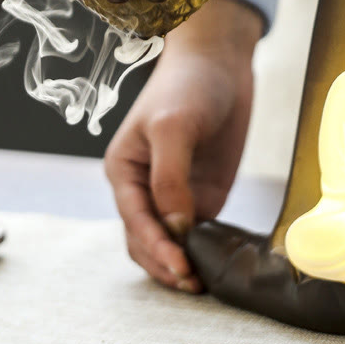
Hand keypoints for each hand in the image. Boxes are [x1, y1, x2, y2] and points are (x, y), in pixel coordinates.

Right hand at [104, 0, 261, 291]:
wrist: (220, 61)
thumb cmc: (187, 85)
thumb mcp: (172, 127)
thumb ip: (170, 178)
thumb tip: (176, 226)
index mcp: (124, 169)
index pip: (135, 220)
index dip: (156, 246)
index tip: (180, 265)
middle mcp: (144, 186)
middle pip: (147, 239)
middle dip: (166, 263)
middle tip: (193, 282)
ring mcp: (175, 191)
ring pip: (170, 241)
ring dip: (181, 263)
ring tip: (203, 282)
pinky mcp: (203, 191)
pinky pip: (199, 229)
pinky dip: (204, 248)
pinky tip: (220, 260)